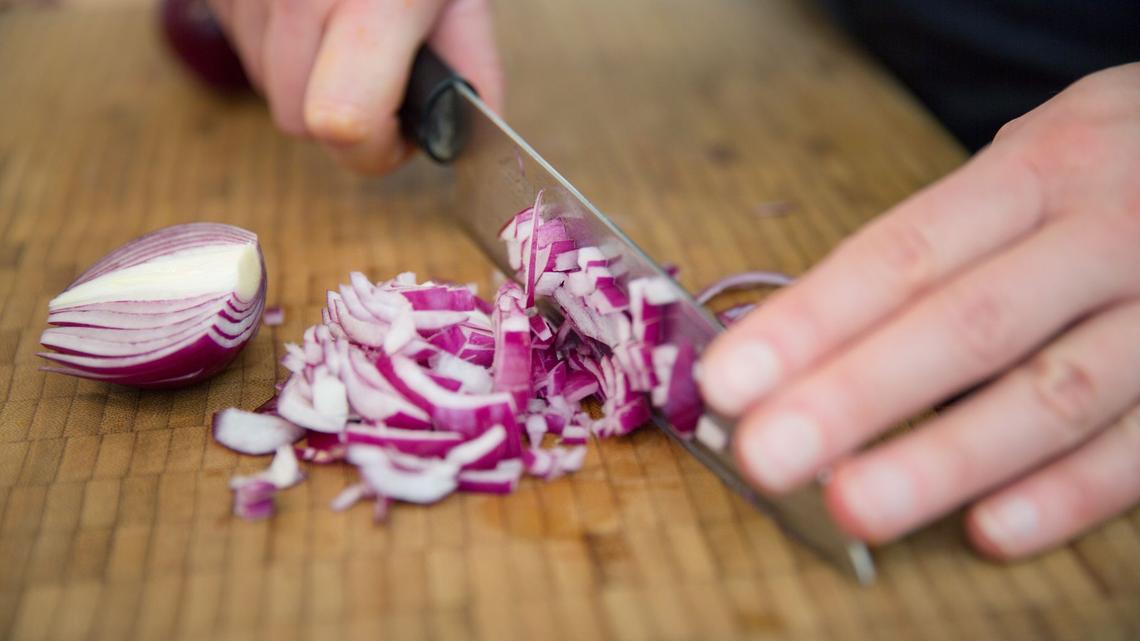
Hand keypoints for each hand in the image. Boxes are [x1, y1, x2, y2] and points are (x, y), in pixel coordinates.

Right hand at [208, 0, 503, 173]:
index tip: (400, 131)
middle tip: (380, 72)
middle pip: (298, 121)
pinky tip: (309, 6)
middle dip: (345, 116)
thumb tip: (473, 130)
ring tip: (345, 25)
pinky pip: (243, 50)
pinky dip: (278, 47)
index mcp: (371, 3)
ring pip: (268, 90)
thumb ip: (469, 59)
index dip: (374, 147)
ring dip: (310, 80)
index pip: (341, 122)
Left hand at [699, 63, 1139, 559]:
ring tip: (853, 505)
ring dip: (945, 458)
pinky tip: (989, 531)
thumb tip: (807, 336)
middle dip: (855, 396)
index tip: (729, 380)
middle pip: (966, 324)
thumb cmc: (1113, 169)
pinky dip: (1069, 494)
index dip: (813, 321)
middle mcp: (1105, 233)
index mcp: (1040, 170)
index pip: (905, 254)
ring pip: (1053, 393)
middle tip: (766, 455)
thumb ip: (943, 240)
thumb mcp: (1034, 162)